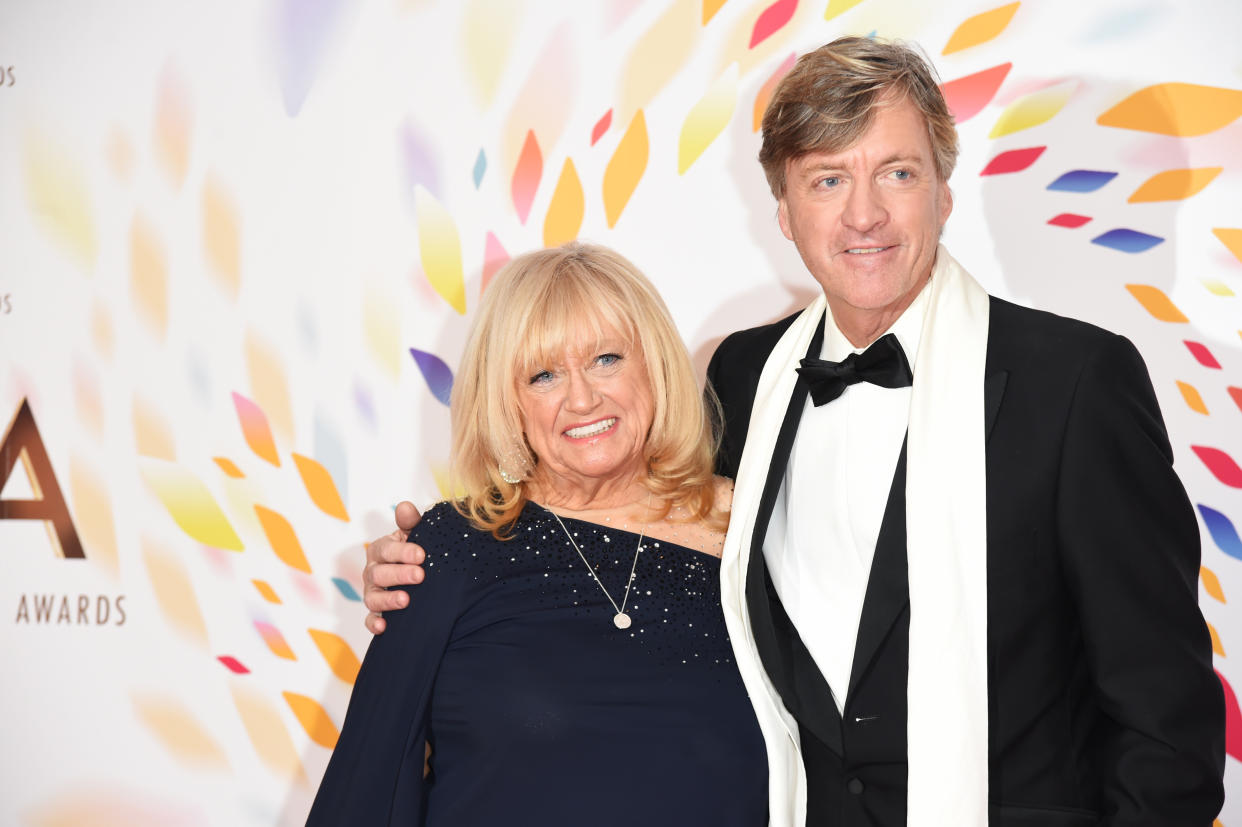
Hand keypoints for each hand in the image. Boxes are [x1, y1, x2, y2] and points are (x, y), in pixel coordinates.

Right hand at [363, 501, 425, 633]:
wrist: (420, 574)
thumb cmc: (416, 551)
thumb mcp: (416, 534)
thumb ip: (410, 521)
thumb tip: (405, 506)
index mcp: (381, 550)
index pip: (385, 549)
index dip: (401, 552)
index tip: (421, 555)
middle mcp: (373, 571)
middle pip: (378, 574)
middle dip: (399, 574)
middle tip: (420, 575)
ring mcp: (373, 592)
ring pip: (372, 597)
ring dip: (387, 600)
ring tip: (406, 600)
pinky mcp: (376, 613)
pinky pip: (369, 620)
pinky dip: (374, 623)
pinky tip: (384, 627)